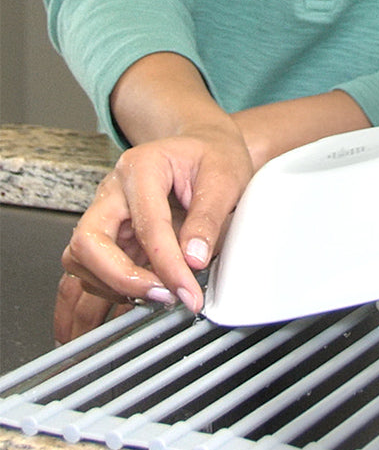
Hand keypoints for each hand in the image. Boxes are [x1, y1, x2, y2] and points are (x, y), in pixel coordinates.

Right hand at [56, 124, 253, 335]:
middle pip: (88, 242)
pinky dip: (107, 290)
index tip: (187, 291)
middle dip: (121, 279)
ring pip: (81, 259)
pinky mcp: (111, 235)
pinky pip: (91, 267)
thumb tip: (194, 259)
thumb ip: (208, 219)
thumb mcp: (225, 179)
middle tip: (164, 297)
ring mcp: (107, 214)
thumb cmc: (214, 156)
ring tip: (158, 299)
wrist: (205, 147)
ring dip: (112, 287)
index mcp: (141, 168)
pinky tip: (136, 302)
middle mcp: (113, 191)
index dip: (167, 265)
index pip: (146, 225)